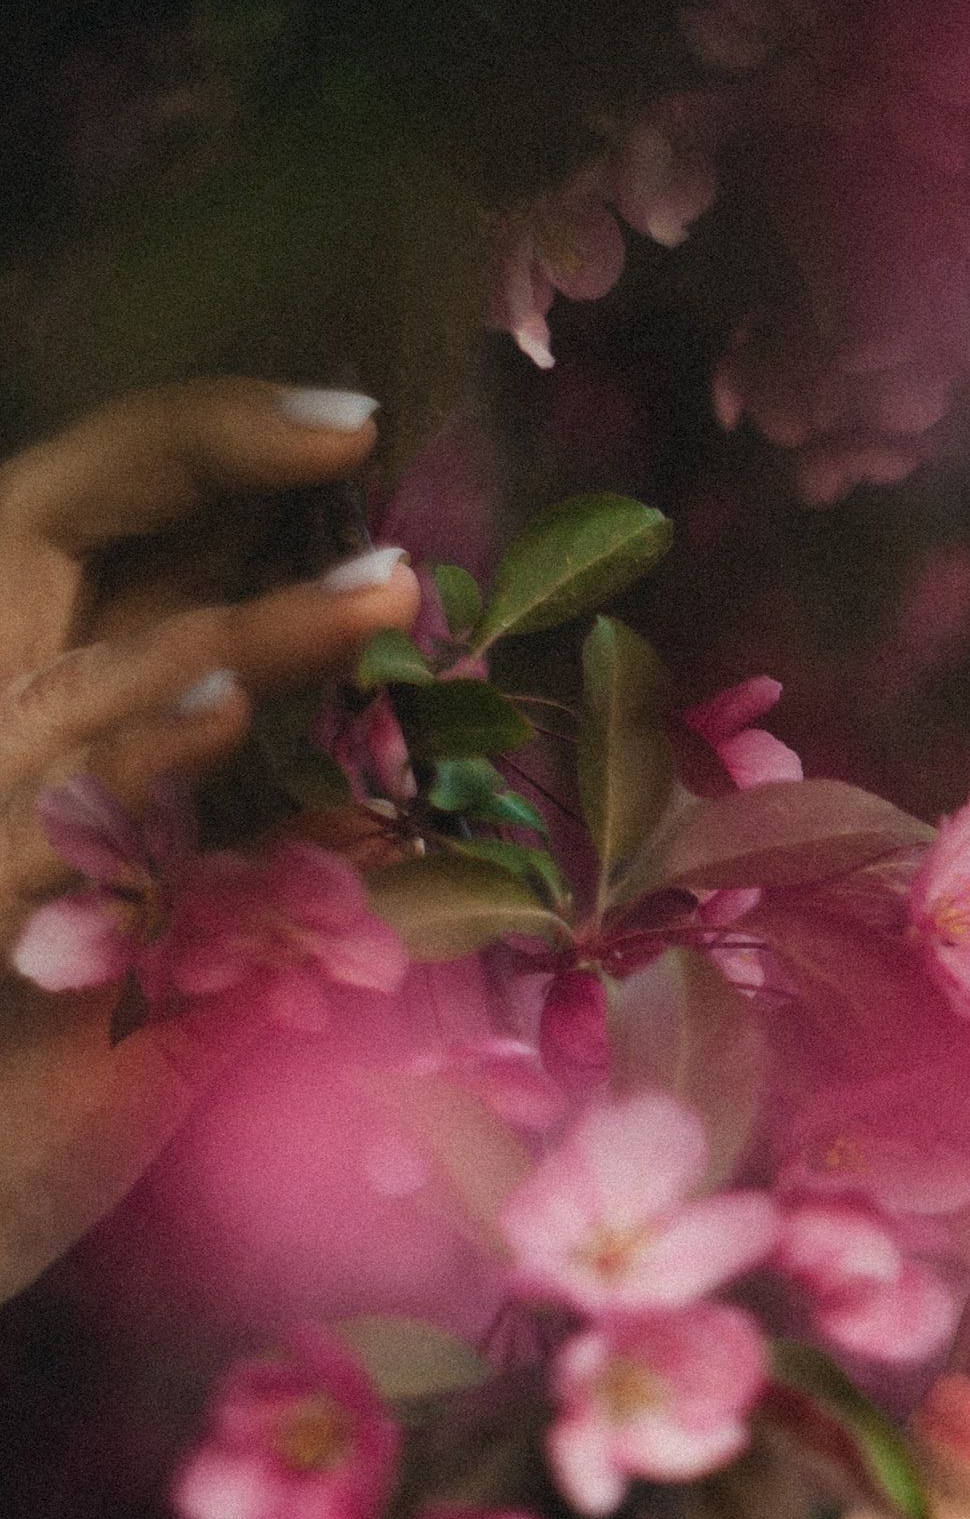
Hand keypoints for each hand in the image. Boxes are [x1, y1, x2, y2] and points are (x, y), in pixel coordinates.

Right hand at [0, 380, 423, 1300]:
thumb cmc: (26, 1098)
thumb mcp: (168, 958)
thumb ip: (257, 854)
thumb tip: (382, 786)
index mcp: (14, 707)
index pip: (95, 530)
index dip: (207, 448)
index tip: (351, 420)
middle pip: (40, 516)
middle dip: (188, 449)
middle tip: (350, 429)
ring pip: (79, 671)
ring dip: (238, 629)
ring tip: (381, 593)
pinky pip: (33, 812)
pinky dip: (137, 757)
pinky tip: (225, 711)